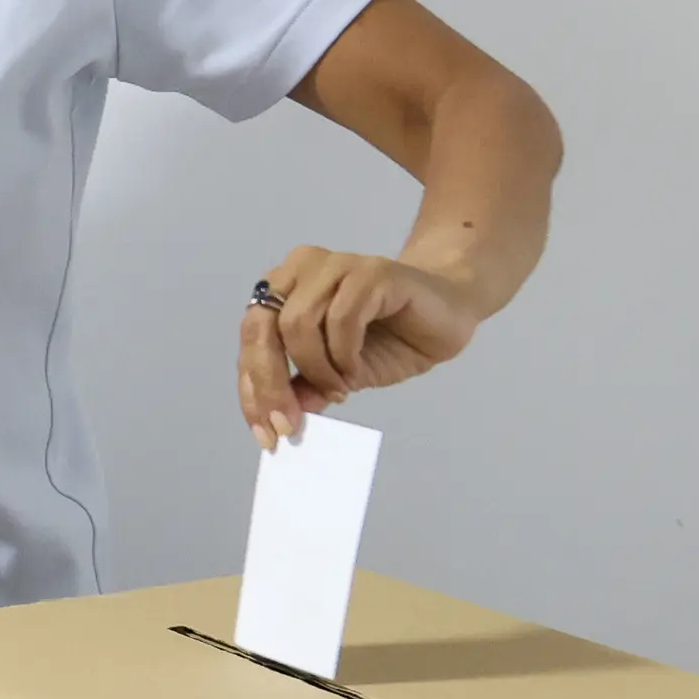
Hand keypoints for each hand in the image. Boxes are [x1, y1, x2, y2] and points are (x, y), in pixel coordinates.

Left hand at [240, 244, 484, 445]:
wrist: (448, 313)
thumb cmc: (391, 339)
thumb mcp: (339, 374)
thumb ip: (306, 386)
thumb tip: (280, 414)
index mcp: (282, 291)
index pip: (251, 339)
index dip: (252, 388)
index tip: (264, 432)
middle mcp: (300, 271)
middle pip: (262, 328)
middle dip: (271, 383)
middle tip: (290, 423)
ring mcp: (335, 266)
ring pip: (298, 323)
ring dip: (317, 368)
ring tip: (340, 387)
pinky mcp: (371, 271)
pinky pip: (341, 317)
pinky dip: (344, 354)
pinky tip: (355, 371)